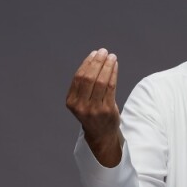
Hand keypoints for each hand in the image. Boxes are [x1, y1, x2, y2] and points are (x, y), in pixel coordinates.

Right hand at [65, 48, 121, 164]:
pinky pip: (111, 87)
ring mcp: (95, 109)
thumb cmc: (92, 114)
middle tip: (104, 52)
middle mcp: (81, 106)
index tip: (94, 54)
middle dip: (97, 62)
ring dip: (107, 66)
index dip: (87, 63)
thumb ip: (84, 85)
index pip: (79, 77)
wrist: (101, 135)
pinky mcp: (107, 110)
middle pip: (90, 78)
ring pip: (101, 81)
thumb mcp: (82, 101)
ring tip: (111, 57)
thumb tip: (94, 59)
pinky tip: (115, 66)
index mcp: (72, 102)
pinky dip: (113, 74)